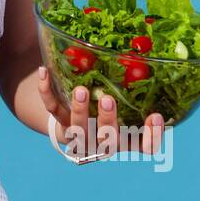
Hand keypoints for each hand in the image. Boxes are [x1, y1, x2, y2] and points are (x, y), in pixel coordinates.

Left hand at [37, 65, 163, 160]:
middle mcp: (103, 142)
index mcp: (125, 138)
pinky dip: (46, 90)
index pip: (144, 146)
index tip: (156, 115)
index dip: (151, 136)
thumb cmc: (110, 109)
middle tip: (108, 100)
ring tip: (81, 90)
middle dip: (108, 120)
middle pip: (107, 139)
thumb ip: (136, 90)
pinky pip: (52, 107)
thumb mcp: (126, 103)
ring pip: (78, 128)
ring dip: (79, 109)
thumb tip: (150, 54)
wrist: (75, 122)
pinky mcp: (60, 122)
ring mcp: (80, 135)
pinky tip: (44, 71)